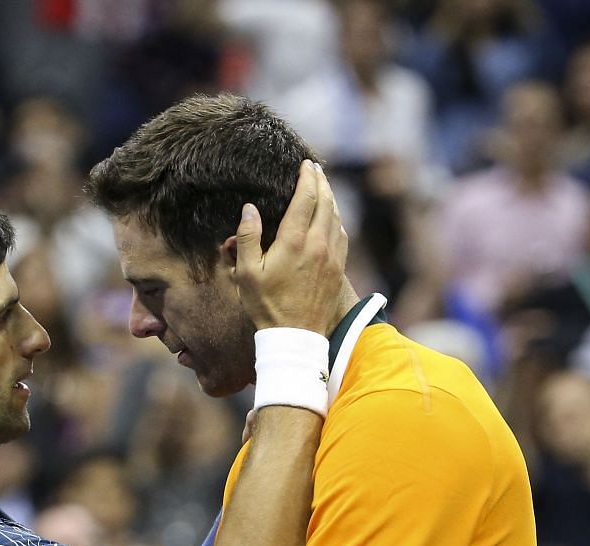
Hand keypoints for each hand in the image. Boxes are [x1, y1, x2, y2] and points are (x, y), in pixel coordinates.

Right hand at [230, 159, 347, 333]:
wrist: (295, 337)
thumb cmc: (266, 307)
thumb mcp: (247, 273)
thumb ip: (248, 237)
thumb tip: (250, 209)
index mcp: (295, 241)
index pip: (306, 198)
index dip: (307, 177)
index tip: (305, 164)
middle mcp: (318, 245)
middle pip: (326, 202)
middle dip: (321, 182)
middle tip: (315, 169)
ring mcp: (332, 257)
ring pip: (336, 217)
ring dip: (331, 199)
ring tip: (323, 187)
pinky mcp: (338, 270)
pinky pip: (342, 235)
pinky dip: (337, 219)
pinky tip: (332, 218)